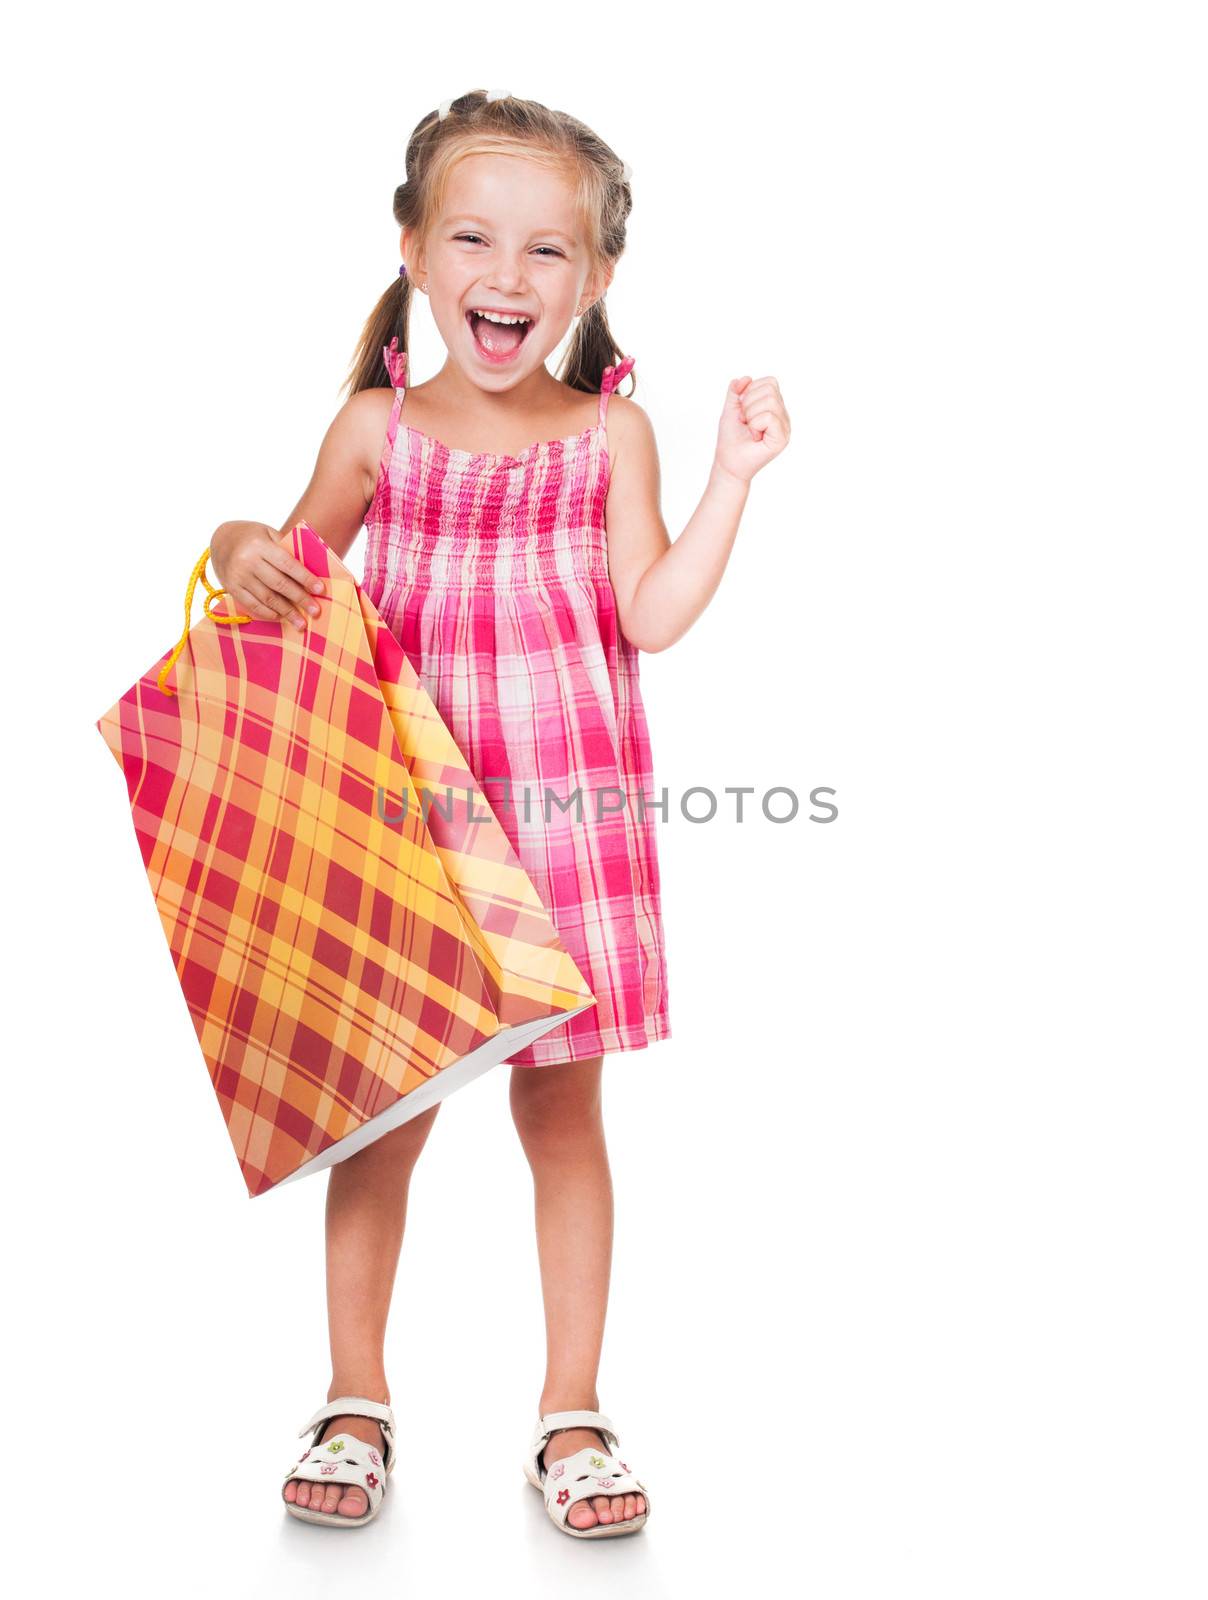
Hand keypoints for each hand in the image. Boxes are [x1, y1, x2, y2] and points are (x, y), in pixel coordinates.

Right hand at [209, 521, 325, 629]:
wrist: (221, 539)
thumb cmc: (252, 536)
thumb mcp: (269, 533)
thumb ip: (287, 550)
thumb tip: (311, 573)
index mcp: (260, 545)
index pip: (287, 564)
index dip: (305, 578)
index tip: (320, 590)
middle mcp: (247, 561)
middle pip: (279, 584)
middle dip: (300, 599)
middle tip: (316, 611)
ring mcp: (238, 576)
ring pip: (267, 598)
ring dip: (286, 612)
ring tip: (301, 623)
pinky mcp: (231, 588)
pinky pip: (252, 604)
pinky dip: (268, 613)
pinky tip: (281, 617)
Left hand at [712, 376, 790, 484]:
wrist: (728, 462)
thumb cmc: (731, 438)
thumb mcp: (730, 408)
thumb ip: (736, 391)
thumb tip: (746, 378)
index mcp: (774, 406)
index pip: (770, 382)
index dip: (751, 391)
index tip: (743, 410)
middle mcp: (783, 415)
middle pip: (770, 389)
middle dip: (749, 403)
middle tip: (746, 421)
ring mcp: (785, 427)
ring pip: (770, 401)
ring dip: (751, 415)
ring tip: (750, 429)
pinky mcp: (782, 439)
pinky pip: (769, 417)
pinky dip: (755, 424)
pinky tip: (755, 436)